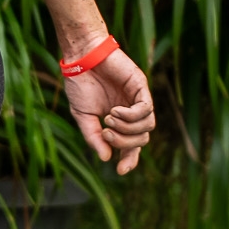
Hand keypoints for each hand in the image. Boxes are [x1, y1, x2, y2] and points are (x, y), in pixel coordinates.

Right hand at [63, 47, 154, 175]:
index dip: (129, 159)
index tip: (120, 170)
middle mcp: (132, 112)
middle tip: (106, 133)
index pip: (131, 145)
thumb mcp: (84, 117)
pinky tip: (115, 111)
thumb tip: (107, 158)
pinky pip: (146, 109)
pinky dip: (131, 116)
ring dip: (127, 129)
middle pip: (142, 139)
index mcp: (119, 121)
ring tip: (108, 119)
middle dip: (124, 142)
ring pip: (147, 127)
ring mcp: (138, 99)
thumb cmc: (80, 84)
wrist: (80, 57)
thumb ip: (95, 137)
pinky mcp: (141, 86)